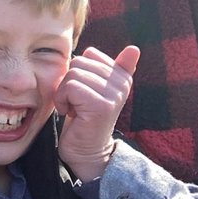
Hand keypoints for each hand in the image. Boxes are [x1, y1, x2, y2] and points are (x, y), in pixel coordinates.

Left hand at [54, 46, 139, 181]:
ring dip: (64, 94)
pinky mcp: (101, 106)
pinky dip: (62, 101)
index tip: (83, 93)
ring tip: (75, 109)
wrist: (86, 151)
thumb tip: (134, 48)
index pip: (90, 55)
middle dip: (68, 84)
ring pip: (73, 75)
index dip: (77, 73)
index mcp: (123, 76)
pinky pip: (70, 87)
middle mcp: (122, 83)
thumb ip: (111, 68)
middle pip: (78, 63)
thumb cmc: (85, 118)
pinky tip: (71, 114)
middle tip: (77, 103)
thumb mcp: (96, 89)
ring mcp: (113, 95)